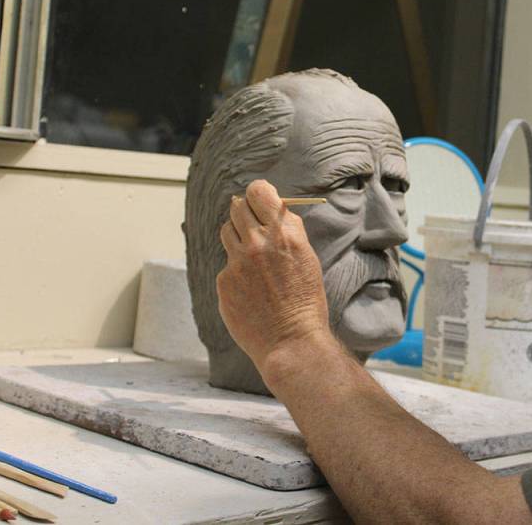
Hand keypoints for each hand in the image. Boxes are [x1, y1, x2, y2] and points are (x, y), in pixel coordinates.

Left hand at [217, 180, 333, 382]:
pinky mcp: (224, 281)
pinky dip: (236, 271)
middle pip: (237, 207)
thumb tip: (274, 210)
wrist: (291, 341)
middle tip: (253, 226)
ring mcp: (237, 262)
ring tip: (252, 258)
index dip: (258, 194)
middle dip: (245, 213)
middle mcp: (258, 243)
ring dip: (237, 237)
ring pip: (227, 231)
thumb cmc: (305, 301)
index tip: (260, 200)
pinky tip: (251, 289)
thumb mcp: (307, 257)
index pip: (258, 191)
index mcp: (284, 234)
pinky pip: (226, 264)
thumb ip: (288, 230)